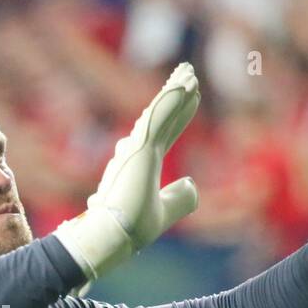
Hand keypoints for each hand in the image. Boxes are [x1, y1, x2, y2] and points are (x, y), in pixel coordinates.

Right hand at [54, 63, 200, 283]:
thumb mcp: (164, 212)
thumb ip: (180, 198)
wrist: (115, 236)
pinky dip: (173, 100)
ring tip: (190, 72)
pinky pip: (160, 118)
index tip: (192, 97)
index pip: (165, 133)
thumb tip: (192, 183)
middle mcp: (138, 152)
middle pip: (162, 116)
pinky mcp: (140, 149)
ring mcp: (138, 149)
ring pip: (161, 112)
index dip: (180, 114)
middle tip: (188, 72)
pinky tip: (187, 85)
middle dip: (175, 93)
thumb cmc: (132, 228)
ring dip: (176, 90)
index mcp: (143, 165)